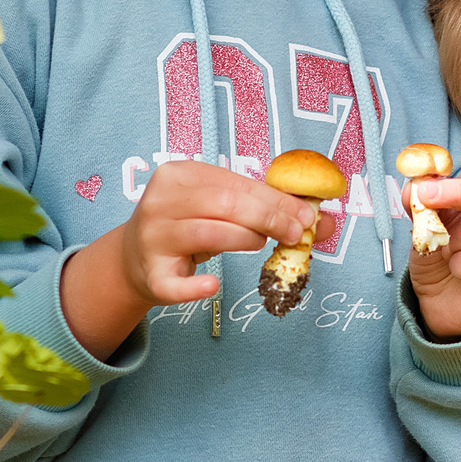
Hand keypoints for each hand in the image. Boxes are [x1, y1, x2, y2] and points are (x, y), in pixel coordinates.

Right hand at [60, 162, 330, 357]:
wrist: (135, 258)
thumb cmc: (189, 225)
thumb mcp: (220, 208)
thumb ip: (266, 208)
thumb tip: (325, 220)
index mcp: (179, 174)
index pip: (235, 184)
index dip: (276, 199)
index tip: (307, 215)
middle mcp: (160, 202)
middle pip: (224, 205)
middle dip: (269, 218)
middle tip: (298, 233)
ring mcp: (153, 238)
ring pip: (209, 234)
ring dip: (245, 239)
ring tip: (261, 244)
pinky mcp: (152, 275)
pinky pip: (176, 283)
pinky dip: (195, 287)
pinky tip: (214, 287)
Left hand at [407, 159, 460, 341]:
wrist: (445, 303)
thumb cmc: (446, 256)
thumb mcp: (430, 222)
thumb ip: (424, 202)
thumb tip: (413, 186)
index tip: (431, 184)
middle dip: (455, 195)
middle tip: (425, 196)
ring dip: (451, 242)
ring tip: (452, 254)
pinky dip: (457, 265)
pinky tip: (459, 271)